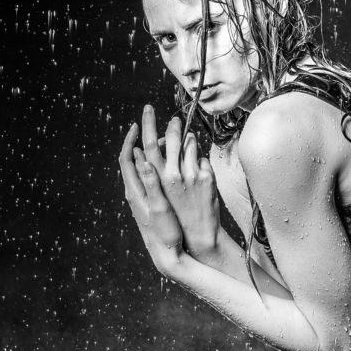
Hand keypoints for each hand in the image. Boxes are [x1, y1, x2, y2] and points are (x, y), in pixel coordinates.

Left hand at [119, 122, 184, 276]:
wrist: (167, 255)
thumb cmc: (165, 233)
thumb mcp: (159, 207)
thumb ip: (150, 183)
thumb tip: (142, 160)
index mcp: (134, 191)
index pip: (127, 158)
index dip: (131, 139)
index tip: (138, 124)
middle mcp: (134, 193)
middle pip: (133, 160)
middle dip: (141, 141)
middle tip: (153, 127)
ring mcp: (141, 198)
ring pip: (142, 168)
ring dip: (151, 152)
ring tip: (165, 141)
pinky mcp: (149, 203)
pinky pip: (149, 178)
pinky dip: (157, 165)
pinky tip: (170, 163)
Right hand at [140, 105, 221, 260]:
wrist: (199, 236)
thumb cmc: (177, 215)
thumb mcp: (160, 196)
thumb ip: (156, 174)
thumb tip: (153, 151)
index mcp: (157, 180)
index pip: (146, 146)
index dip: (143, 128)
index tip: (144, 114)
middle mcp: (172, 176)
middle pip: (169, 139)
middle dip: (169, 124)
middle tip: (170, 117)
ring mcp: (190, 176)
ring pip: (189, 145)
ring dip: (188, 140)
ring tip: (188, 141)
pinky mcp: (206, 178)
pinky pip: (203, 160)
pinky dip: (201, 163)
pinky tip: (200, 176)